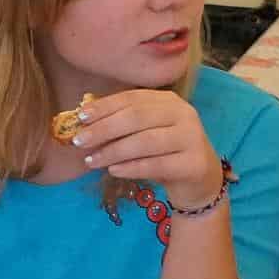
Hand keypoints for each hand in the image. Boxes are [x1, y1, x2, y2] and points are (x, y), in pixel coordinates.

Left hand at [70, 89, 225, 210]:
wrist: (200, 179)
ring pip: (145, 141)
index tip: (80, 117)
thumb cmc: (164, 153)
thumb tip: (82, 118)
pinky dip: (131, 167)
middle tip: (79, 141)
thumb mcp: (143, 133)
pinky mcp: (194, 163)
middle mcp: (183, 114)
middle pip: (136, 117)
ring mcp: (191, 138)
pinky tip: (113, 170)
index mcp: (168, 101)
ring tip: (90, 161)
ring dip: (113, 151)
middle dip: (103, 128)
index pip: (132, 98)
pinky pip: (156, 164)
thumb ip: (120, 123)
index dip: (104, 107)